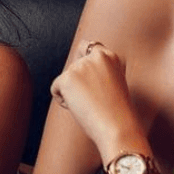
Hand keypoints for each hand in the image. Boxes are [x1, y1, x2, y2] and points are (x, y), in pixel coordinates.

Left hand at [50, 41, 143, 157]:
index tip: (87, 77)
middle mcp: (96, 56)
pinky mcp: (67, 78)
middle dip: (77, 83)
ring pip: (65, 79)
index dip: (82, 59)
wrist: (118, 127)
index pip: (88, 46)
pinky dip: (63, 101)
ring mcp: (81, 66)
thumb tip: (75, 70)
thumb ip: (97, 72)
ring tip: (90, 105)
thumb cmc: (116, 113)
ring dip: (72, 93)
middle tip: (94, 100)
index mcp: (110, 56)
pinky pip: (55, 88)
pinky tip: (80, 108)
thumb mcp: (112, 84)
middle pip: (73, 66)